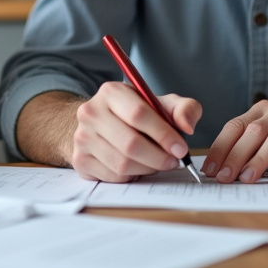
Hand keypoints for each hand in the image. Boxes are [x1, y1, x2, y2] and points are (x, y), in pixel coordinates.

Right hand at [70, 81, 201, 182]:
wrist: (99, 124)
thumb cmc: (135, 114)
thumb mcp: (161, 104)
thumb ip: (184, 109)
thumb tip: (187, 126)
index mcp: (111, 92)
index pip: (138, 114)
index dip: (163, 134)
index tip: (181, 148)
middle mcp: (91, 112)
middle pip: (130, 143)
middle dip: (158, 157)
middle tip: (173, 161)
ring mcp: (82, 137)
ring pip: (122, 163)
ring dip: (147, 168)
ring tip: (157, 163)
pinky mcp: (79, 159)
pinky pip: (113, 176)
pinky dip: (132, 176)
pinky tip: (137, 167)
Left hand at [203, 99, 267, 183]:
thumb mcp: (265, 132)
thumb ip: (246, 143)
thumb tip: (218, 169)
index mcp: (262, 108)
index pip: (235, 126)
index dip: (220, 148)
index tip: (210, 170)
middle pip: (254, 131)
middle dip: (236, 156)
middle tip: (225, 178)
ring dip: (259, 161)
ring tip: (247, 179)